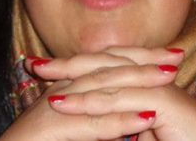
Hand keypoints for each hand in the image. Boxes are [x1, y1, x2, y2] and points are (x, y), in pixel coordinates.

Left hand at [17, 47, 195, 140]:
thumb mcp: (146, 131)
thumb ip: (125, 125)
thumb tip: (108, 129)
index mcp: (147, 80)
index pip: (105, 67)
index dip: (76, 68)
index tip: (46, 71)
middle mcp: (150, 76)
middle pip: (101, 64)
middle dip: (66, 64)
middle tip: (34, 66)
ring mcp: (156, 84)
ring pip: (105, 78)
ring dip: (70, 80)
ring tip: (40, 82)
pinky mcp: (160, 98)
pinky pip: (116, 99)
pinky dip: (87, 102)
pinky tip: (64, 105)